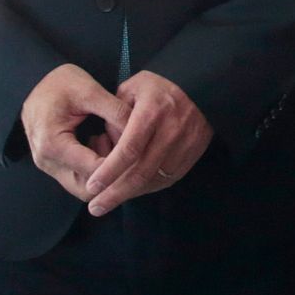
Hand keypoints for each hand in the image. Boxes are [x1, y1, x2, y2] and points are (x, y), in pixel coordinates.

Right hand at [20, 64, 131, 201]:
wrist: (32, 82)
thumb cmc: (59, 83)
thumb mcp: (90, 90)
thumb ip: (116, 112)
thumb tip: (142, 132)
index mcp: (53, 144)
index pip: (94, 170)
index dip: (120, 165)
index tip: (139, 151)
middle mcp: (47, 162)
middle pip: (87, 189)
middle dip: (113, 175)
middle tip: (128, 150)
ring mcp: (49, 166)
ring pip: (83, 187)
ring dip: (104, 172)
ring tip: (114, 142)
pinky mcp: (54, 164)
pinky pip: (78, 177)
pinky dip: (95, 168)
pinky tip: (105, 143)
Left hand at [84, 70, 213, 216]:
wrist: (202, 85)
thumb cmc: (159, 86)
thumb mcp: (132, 88)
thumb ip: (115, 115)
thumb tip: (107, 143)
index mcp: (152, 112)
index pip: (129, 150)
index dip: (109, 171)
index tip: (91, 187)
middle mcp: (170, 131)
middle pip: (141, 172)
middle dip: (115, 193)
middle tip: (94, 208)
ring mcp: (184, 145)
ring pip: (154, 179)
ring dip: (130, 194)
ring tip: (107, 202)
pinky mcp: (192, 154)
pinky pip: (167, 178)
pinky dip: (147, 188)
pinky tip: (131, 191)